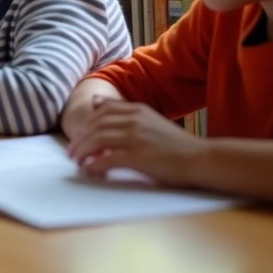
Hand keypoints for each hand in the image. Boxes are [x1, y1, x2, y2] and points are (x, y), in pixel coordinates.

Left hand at [67, 97, 205, 185]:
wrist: (201, 159)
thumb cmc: (176, 144)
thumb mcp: (149, 120)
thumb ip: (124, 111)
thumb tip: (94, 101)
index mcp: (138, 109)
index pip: (102, 110)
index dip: (87, 123)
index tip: (79, 134)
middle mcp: (134, 120)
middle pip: (95, 125)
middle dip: (79, 139)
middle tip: (71, 152)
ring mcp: (136, 137)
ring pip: (97, 140)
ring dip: (83, 151)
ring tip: (77, 161)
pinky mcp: (138, 156)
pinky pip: (107, 159)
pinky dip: (94, 165)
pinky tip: (90, 171)